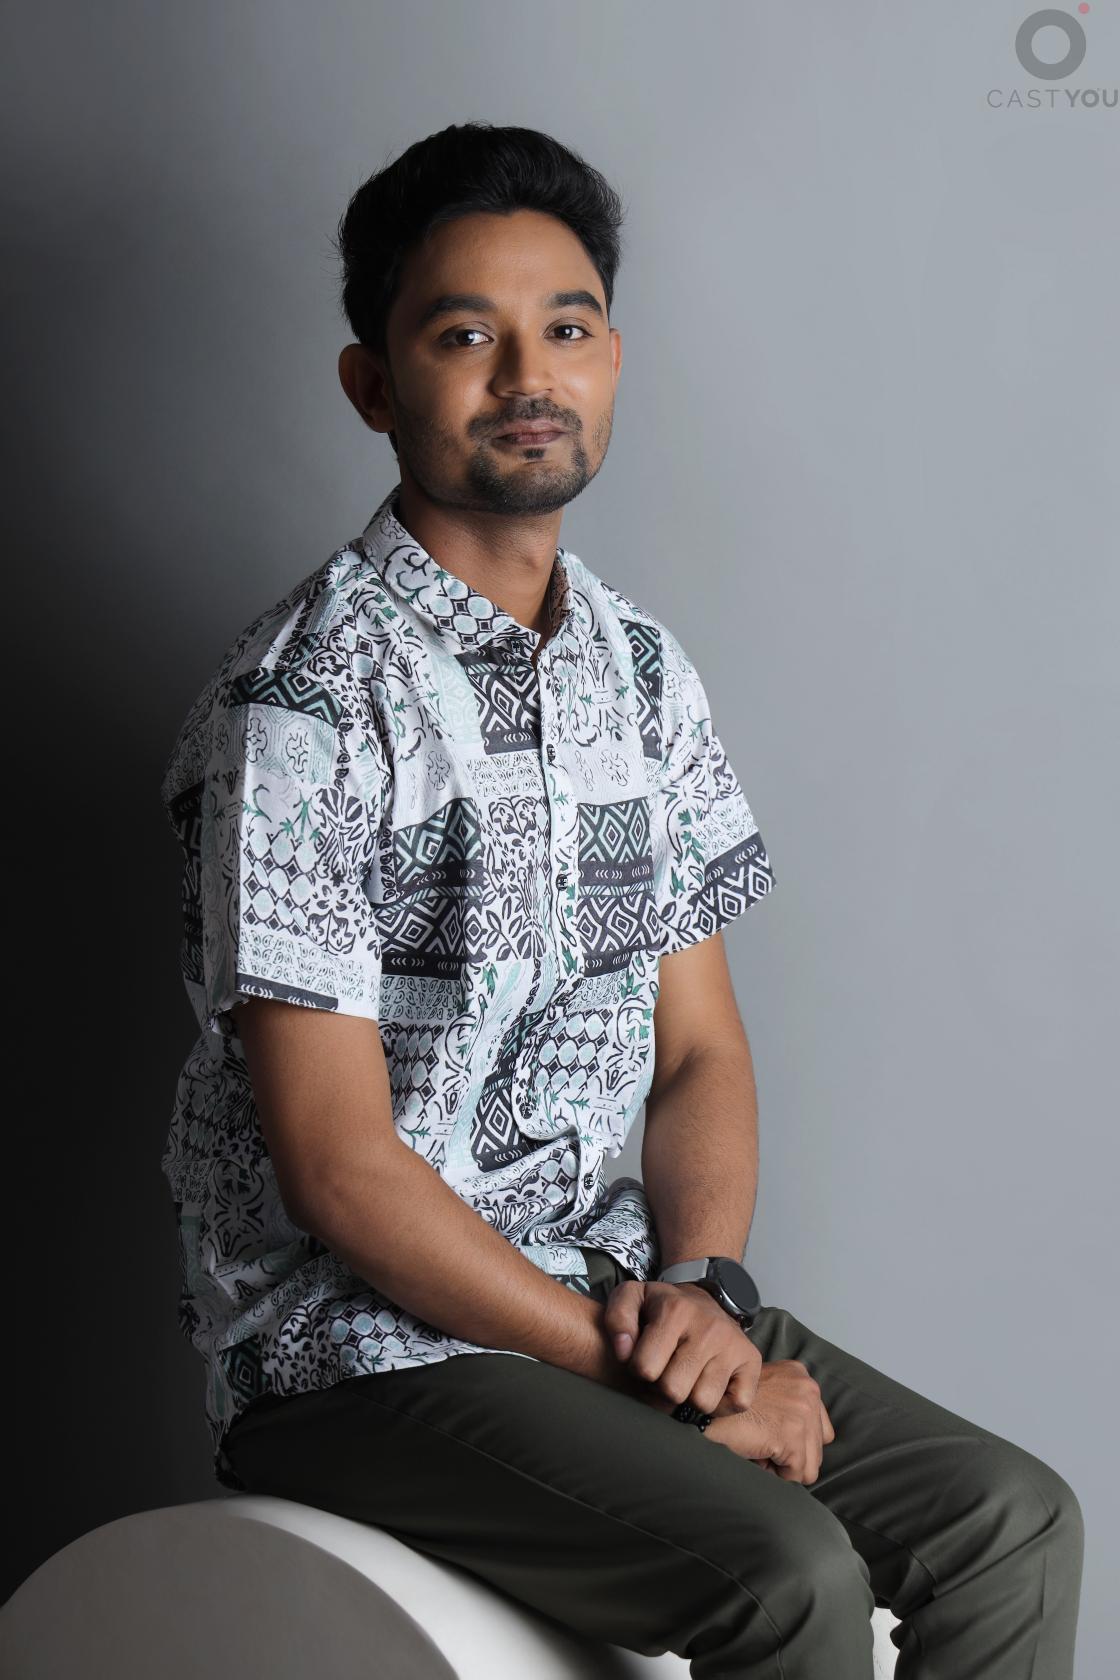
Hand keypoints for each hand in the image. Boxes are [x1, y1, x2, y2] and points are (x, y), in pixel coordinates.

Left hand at [602, 1279, 761, 1416]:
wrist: (705, 1298)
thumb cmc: (663, 1308)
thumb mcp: (632, 1299)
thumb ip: (617, 1320)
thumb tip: (623, 1351)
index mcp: (675, 1310)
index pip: (645, 1368)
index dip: (639, 1369)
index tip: (645, 1358)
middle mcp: (708, 1327)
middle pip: (673, 1391)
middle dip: (663, 1387)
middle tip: (666, 1370)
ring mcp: (733, 1345)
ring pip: (703, 1402)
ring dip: (690, 1396)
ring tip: (687, 1376)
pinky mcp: (752, 1362)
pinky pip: (736, 1404)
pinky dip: (721, 1403)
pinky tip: (709, 1383)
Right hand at [704, 1359, 835, 1484]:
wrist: (701, 1409)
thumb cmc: (726, 1405)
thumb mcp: (766, 1392)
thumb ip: (789, 1407)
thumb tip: (807, 1450)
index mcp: (800, 1375)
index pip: (820, 1427)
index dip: (794, 1441)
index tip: (768, 1433)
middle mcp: (808, 1388)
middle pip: (818, 1448)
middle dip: (789, 1456)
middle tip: (759, 1442)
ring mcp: (802, 1410)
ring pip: (810, 1466)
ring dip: (782, 1466)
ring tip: (757, 1448)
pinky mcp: (792, 1433)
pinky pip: (796, 1475)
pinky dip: (775, 1474)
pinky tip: (755, 1453)